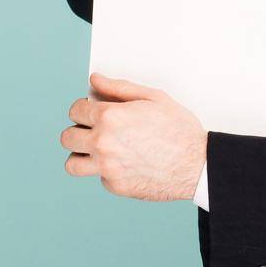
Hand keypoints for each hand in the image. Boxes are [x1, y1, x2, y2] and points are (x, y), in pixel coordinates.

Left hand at [61, 71, 204, 201]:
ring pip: (72, 163)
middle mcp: (102, 143)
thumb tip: (95, 81)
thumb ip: (119, 88)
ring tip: (98, 152)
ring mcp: (106, 167)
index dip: (85, 109)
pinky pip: (99, 177)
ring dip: (82, 155)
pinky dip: (109, 171)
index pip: (75, 110)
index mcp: (110, 117)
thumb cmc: (180, 130)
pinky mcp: (115, 185)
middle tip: (96, 131)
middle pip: (68, 137)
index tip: (94, 112)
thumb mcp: (154, 98)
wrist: (198, 164)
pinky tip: (128, 164)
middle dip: (79, 130)